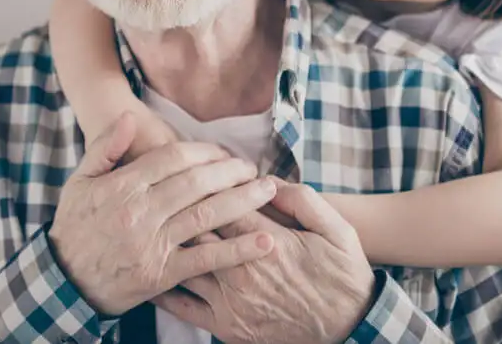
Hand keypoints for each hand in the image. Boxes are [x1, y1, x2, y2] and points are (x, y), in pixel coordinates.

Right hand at [50, 114, 277, 315]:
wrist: (61, 282)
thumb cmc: (74, 228)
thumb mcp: (79, 182)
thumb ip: (104, 148)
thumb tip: (127, 118)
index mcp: (122, 186)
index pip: (174, 158)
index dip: (206, 151)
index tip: (225, 152)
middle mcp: (140, 212)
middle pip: (197, 182)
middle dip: (232, 172)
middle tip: (254, 168)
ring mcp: (152, 244)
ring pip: (207, 215)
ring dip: (243, 201)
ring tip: (269, 191)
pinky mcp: (162, 274)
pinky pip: (206, 260)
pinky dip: (238, 250)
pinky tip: (265, 241)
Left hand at [154, 181, 375, 343]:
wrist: (350, 328)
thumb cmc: (342, 275)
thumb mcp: (336, 228)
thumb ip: (303, 199)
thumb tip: (270, 180)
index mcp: (266, 241)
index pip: (221, 203)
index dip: (207, 184)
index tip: (197, 172)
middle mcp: (241, 271)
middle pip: (196, 230)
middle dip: (181, 208)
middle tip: (165, 193)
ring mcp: (230, 301)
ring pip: (185, 263)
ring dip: (168, 242)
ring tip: (153, 224)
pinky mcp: (226, 326)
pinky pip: (183, 306)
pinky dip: (163, 287)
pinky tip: (152, 271)